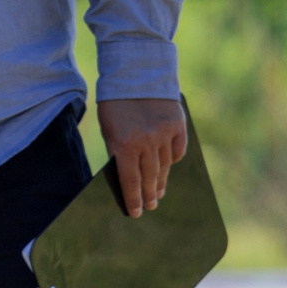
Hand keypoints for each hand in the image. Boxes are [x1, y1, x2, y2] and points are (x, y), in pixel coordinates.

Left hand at [96, 97, 187, 216]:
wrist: (136, 74)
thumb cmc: (115, 104)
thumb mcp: (109, 130)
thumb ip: (118, 152)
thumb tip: (128, 177)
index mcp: (125, 144)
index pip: (130, 181)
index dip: (134, 199)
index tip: (137, 213)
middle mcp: (147, 142)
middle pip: (150, 177)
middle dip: (149, 194)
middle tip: (150, 206)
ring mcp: (165, 134)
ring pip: (165, 166)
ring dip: (161, 181)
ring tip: (159, 192)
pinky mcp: (178, 125)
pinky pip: (177, 151)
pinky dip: (173, 160)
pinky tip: (168, 168)